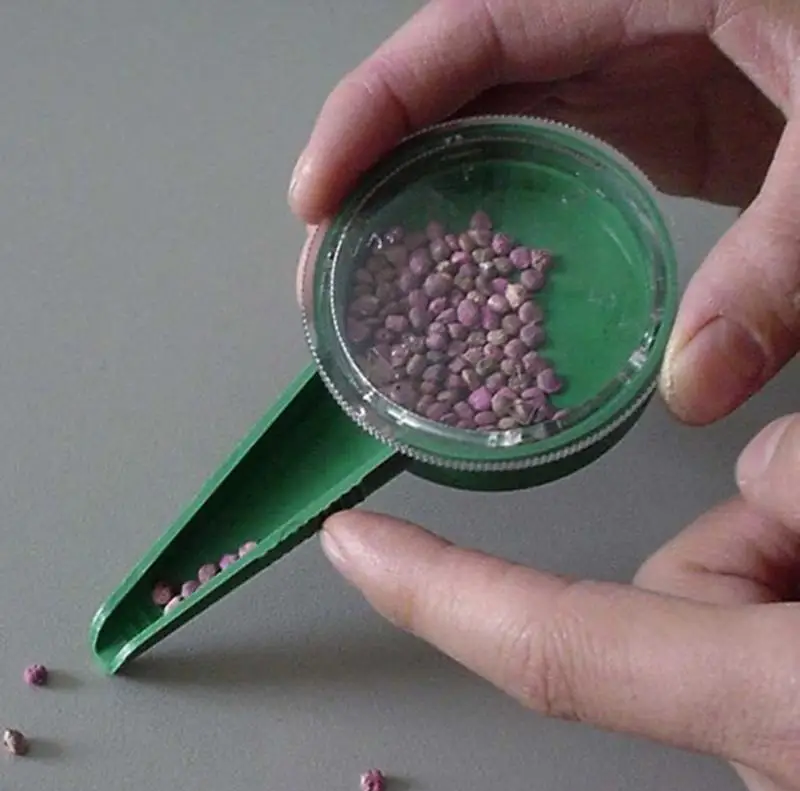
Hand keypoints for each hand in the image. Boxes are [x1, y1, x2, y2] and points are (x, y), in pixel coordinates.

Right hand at [289, 0, 799, 425]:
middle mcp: (608, 22)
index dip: (372, 111)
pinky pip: (546, 158)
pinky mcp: (652, 116)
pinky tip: (475, 278)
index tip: (315, 195)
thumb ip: (774, 257)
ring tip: (379, 287)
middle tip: (331, 271)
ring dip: (425, 203)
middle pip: (452, 91)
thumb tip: (693, 386)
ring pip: (488, 128)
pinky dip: (499, 217)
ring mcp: (628, 70)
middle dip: (375, 177)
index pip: (463, 35)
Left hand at [320, 414, 799, 790]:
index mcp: (785, 708)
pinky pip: (750, 645)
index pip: (555, 647)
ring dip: (772, 564)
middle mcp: (772, 764)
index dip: (435, 592)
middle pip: (667, 593)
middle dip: (734, 537)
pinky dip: (784, 603)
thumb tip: (746, 461)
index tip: (351, 547)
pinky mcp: (790, 748)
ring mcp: (781, 766)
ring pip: (715, 609)